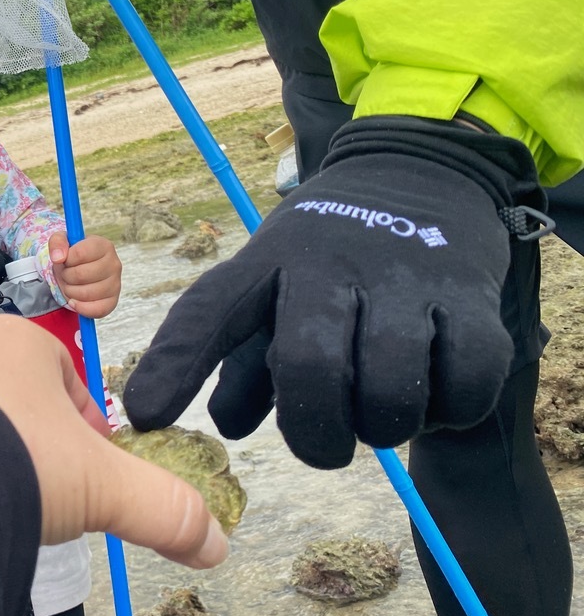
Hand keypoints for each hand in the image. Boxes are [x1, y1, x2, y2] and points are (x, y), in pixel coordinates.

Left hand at [0, 314, 227, 567]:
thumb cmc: (13, 453)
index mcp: (25, 342)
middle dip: (36, 442)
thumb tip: (214, 542)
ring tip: (1, 495)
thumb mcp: (102, 484)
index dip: (86, 429)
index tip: (87, 470)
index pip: (69, 380)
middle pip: (20, 398)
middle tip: (44, 488)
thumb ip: (160, 507)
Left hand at [47, 232, 121, 317]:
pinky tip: (74, 301)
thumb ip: (57, 242)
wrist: (79, 270)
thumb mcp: (62, 241)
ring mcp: (116, 284)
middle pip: (81, 275)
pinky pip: (96, 310)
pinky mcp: (113, 301)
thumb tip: (58, 257)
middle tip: (67, 274)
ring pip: (86, 293)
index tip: (66, 259)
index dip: (66, 259)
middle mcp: (114, 264)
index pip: (80, 254)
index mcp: (104, 246)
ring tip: (71, 284)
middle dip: (66, 276)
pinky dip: (80, 307)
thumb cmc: (72, 255)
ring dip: (70, 291)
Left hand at [123, 117, 541, 469]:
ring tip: (379, 413)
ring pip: (391, 384)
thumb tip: (226, 425)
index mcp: (267, 262)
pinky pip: (466, 378)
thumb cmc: (329, 253)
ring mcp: (403, 276)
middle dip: (313, 429)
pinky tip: (435, 394)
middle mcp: (329, 264)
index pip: (209, 310)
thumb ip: (245, 358)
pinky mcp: (471, 294)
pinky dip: (449, 407)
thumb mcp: (273, 286)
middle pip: (310, 364)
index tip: (145, 416)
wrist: (419, 172)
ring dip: (383, 424)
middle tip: (322, 443)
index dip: (174, 364)